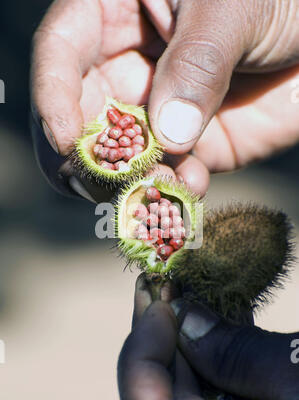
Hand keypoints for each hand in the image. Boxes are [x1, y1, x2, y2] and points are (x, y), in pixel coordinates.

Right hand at [31, 0, 298, 199]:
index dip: (53, 97)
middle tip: (106, 184)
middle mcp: (129, 67)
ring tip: (158, 192)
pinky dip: (172, 193)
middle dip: (89, 157)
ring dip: (131, 184)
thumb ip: (197, 63)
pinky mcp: (191, 147)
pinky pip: (168, 178)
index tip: (65, 140)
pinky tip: (189, 191)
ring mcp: (158, 112)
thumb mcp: (234, 6)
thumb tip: (166, 135)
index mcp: (118, 12)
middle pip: (82, 118)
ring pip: (121, 159)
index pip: (61, 53)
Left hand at [118, 275, 298, 399]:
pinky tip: (221, 315)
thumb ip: (241, 356)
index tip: (155, 300)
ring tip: (187, 289)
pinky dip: (219, 354)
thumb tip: (186, 317)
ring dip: (188, 339)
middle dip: (161, 335)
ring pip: (189, 394)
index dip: (140, 353)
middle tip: (162, 283)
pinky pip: (220, 395)